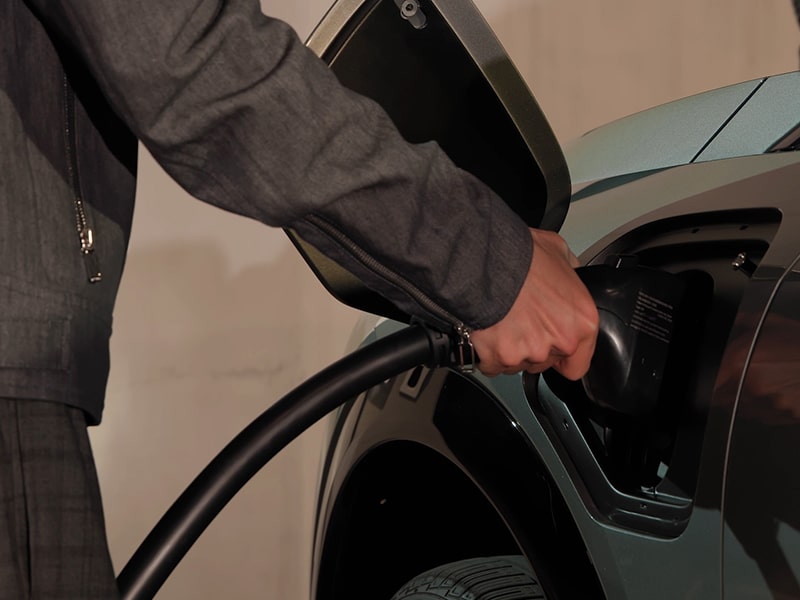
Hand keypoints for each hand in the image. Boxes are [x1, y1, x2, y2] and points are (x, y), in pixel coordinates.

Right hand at [470, 229, 598, 378]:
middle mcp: (560, 341)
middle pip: (543, 362)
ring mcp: (529, 352)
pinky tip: (485, 333)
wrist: (485, 260)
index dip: (561, 355)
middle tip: (518, 322)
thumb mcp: (559, 252)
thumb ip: (568, 272)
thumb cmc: (520, 255)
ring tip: (500, 323)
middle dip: (531, 347)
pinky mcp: (499, 356)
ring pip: (516, 364)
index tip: (549, 347)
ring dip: (508, 350)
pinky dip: (486, 354)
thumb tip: (567, 272)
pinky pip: (491, 365)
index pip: (578, 364)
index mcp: (581, 321)